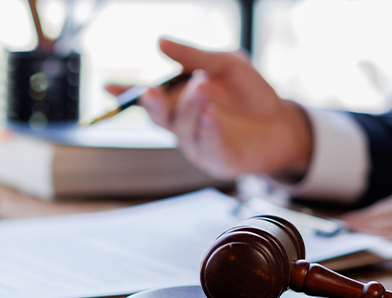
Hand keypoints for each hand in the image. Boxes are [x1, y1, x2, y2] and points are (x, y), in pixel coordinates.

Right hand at [105, 38, 311, 180]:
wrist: (284, 122)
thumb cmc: (251, 94)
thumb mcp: (227, 64)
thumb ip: (195, 56)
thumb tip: (160, 42)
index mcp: (180, 103)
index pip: (149, 98)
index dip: (127, 94)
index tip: (107, 86)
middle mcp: (184, 126)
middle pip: (160, 118)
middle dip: (152, 106)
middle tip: (151, 91)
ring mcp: (200, 146)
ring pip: (185, 129)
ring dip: (190, 107)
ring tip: (201, 85)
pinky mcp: (220, 161)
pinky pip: (209, 146)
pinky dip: (207, 129)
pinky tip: (211, 114)